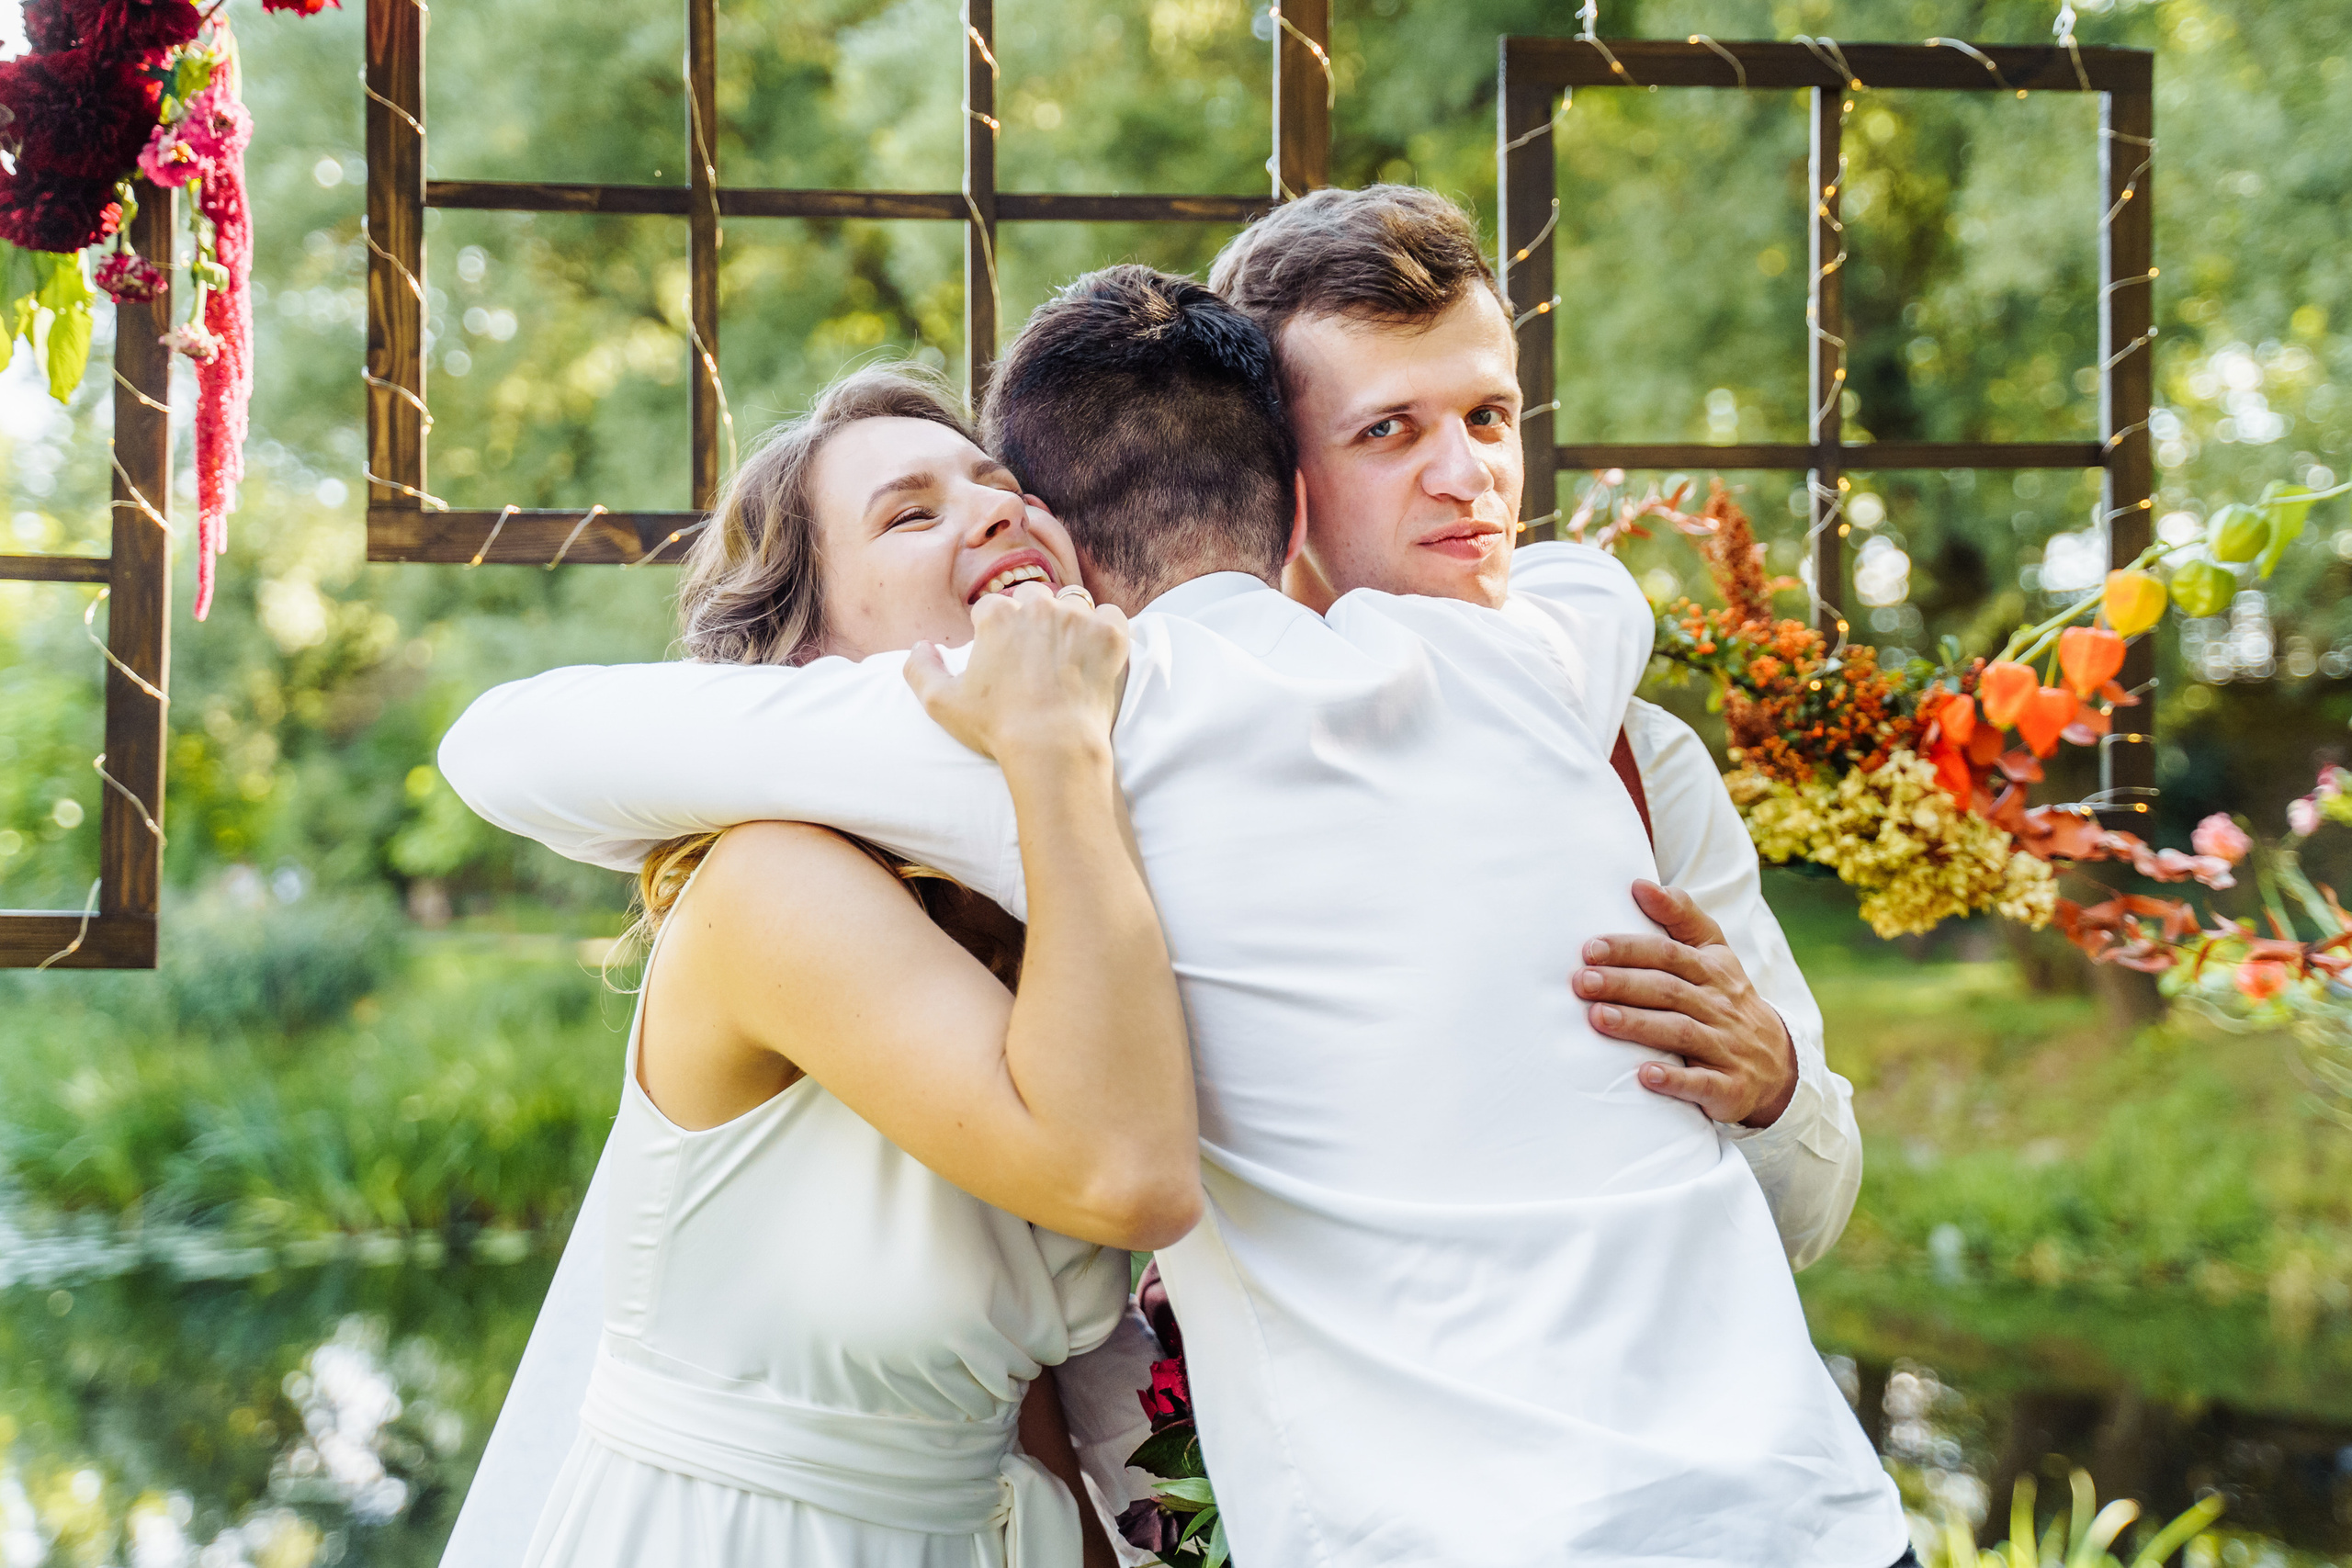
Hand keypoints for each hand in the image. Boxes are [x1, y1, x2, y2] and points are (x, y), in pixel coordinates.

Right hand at [905, 582, 1129, 763]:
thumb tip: (919, 647)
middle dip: (1032, 618)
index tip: (1002, 657)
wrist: (1054, 749)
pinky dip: (1106, 630)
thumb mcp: (941, 704)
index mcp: (998, 615)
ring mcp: (1079, 618)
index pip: (993, 607)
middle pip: (1034, 597)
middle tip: (1035, 655)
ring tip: (1066, 657)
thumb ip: (920, 669)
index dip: (995, 631)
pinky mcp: (1111, 635)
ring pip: (1074, 604)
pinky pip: (1111, 615)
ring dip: (1069, 622)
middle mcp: (1039, 606)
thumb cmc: (997, 728)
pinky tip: (1096, 653)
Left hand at [1574, 880, 1797, 1126]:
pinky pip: (1703, 1082)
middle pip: (1669, 990)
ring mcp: (1727, 1046)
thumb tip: (1639, 883)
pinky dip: (1675, 1079)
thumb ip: (1681, 915)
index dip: (1630, 949)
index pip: (1670, 954)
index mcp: (1714, 970)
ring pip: (1681, 1031)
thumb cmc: (1726, 999)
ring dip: (1639, 1025)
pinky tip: (1644, 1075)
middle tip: (1581, 981)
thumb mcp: (1714, 954)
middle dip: (1623, 984)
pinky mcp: (1731, 1087)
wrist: (1779, 1064)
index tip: (1590, 947)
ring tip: (1599, 1018)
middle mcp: (1721, 1005)